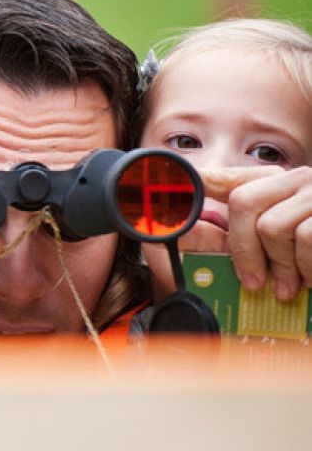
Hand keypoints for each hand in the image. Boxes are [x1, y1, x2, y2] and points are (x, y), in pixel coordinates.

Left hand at [201, 165, 311, 299]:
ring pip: (273, 227)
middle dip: (242, 249)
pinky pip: (305, 240)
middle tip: (252, 282)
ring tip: (292, 286)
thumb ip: (248, 229)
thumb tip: (192, 222)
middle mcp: (301, 179)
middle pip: (244, 203)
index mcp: (281, 183)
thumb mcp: (286, 236)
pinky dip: (307, 267)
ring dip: (281, 266)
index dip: (194, 185)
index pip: (226, 179)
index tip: (168, 196)